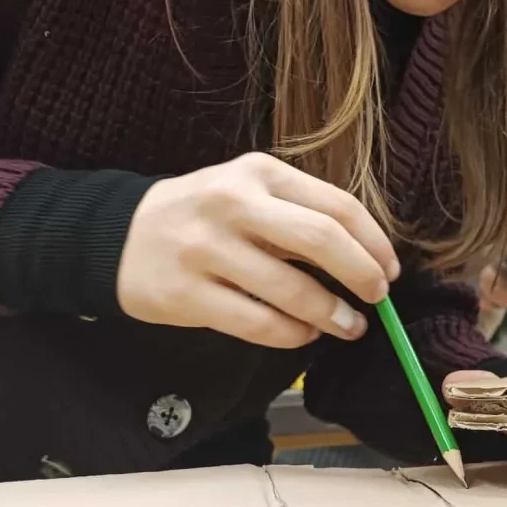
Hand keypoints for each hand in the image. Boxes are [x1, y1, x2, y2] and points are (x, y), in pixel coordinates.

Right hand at [118, 153, 400, 347]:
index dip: (373, 242)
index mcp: (261, 173)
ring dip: (331, 314)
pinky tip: (304, 334)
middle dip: (362, 274)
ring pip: (291, 289)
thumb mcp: (251, 190)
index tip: (389, 269)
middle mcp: (235, 204)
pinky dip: (292, 333)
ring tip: (350, 326)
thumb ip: (301, 212)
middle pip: (321, 240)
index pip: (337, 205)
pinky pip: (256, 322)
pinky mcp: (185, 294)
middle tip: (377, 297)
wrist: (117, 235)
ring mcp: (206, 249)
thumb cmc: (206, 214)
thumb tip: (367, 256)